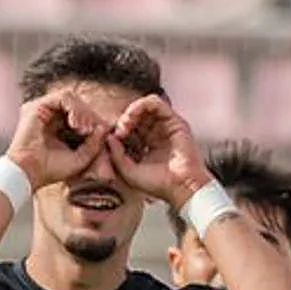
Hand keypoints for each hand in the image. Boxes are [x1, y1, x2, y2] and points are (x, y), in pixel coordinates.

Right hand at [6, 91, 107, 189]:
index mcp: (57, 126)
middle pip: (77, 104)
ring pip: (71, 98)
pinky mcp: (37, 106)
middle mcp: (49, 115)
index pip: (79, 114)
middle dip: (89, 116)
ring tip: (84, 129)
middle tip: (91, 131)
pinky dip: (74, 109)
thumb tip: (103, 128)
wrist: (29, 173)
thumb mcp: (79, 158)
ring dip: (83, 112)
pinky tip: (75, 125)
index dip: (92, 120)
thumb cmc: (50, 170)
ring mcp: (42, 109)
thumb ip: (93, 145)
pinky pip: (63, 97)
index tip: (101, 133)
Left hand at [105, 95, 211, 209]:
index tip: (114, 139)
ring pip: (145, 107)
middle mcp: (156, 135)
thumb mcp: (129, 172)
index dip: (119, 130)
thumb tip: (109, 137)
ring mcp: (165, 127)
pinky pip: (156, 102)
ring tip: (126, 122)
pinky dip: (142, 104)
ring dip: (131, 110)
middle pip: (137, 116)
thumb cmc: (159, 184)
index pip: (130, 129)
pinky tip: (133, 114)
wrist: (181, 186)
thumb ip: (116, 155)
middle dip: (124, 120)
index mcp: (146, 146)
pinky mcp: (174, 121)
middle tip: (120, 130)